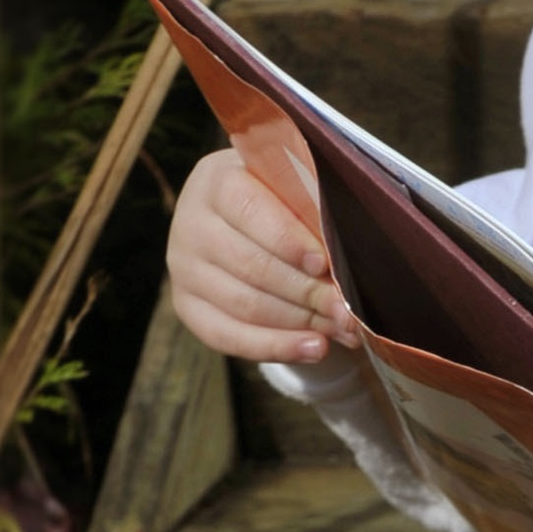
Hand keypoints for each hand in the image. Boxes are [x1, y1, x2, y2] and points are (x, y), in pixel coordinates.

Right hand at [166, 147, 358, 364]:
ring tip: (344, 328)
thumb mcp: (296, 185)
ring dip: (300, 322)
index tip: (324, 263)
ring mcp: (183, 269)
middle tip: (348, 308)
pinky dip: (276, 347)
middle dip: (307, 291)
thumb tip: (346, 262)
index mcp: (217, 181)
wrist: (243, 213)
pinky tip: (315, 350)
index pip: (250, 211)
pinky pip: (227, 336)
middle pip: (250, 266)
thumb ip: (315, 210)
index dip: (288, 240)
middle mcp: (191, 225)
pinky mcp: (186, 306)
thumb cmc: (282, 195)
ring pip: (244, 305)